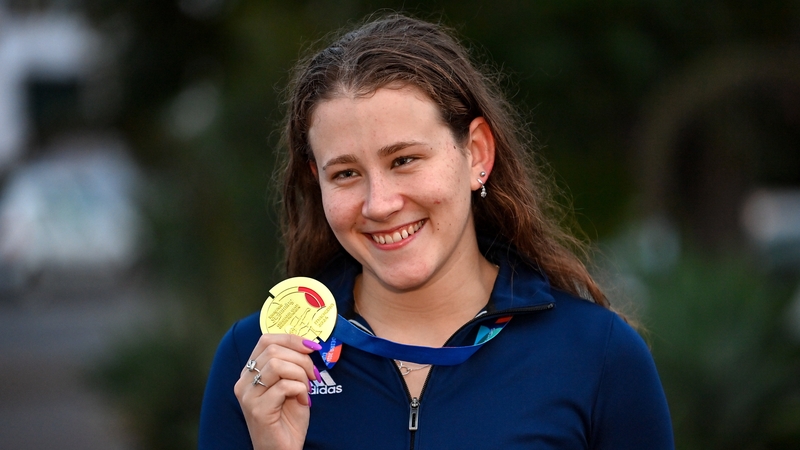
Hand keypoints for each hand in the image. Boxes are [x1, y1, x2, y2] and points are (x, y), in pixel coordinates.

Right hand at [234, 334, 320, 449]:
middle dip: (301, 359)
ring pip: (277, 365)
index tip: (311, 347)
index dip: (292, 339)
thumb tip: (308, 344)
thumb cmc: (288, 420)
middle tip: (313, 374)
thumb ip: (292, 365)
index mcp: (250, 373)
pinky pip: (284, 386)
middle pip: (273, 350)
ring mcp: (248, 396)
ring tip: (307, 388)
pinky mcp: (258, 410)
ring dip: (300, 374)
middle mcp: (244, 382)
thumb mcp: (290, 385)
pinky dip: (300, 389)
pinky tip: (304, 401)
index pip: (266, 340)